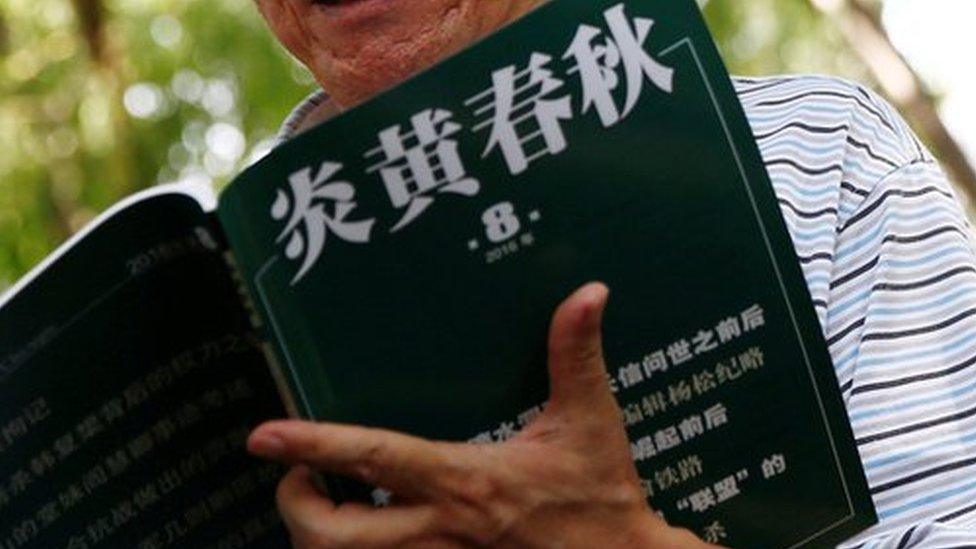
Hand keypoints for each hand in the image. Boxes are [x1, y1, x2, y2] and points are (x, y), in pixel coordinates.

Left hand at [248, 283, 716, 547]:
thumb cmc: (599, 497)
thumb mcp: (590, 421)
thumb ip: (576, 353)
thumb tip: (588, 292)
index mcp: (465, 481)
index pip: (373, 458)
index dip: (312, 445)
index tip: (263, 435)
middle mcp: (440, 532)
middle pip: (331, 536)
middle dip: (295, 505)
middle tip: (297, 477)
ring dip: (315, 540)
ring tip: (324, 505)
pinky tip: (367, 536)